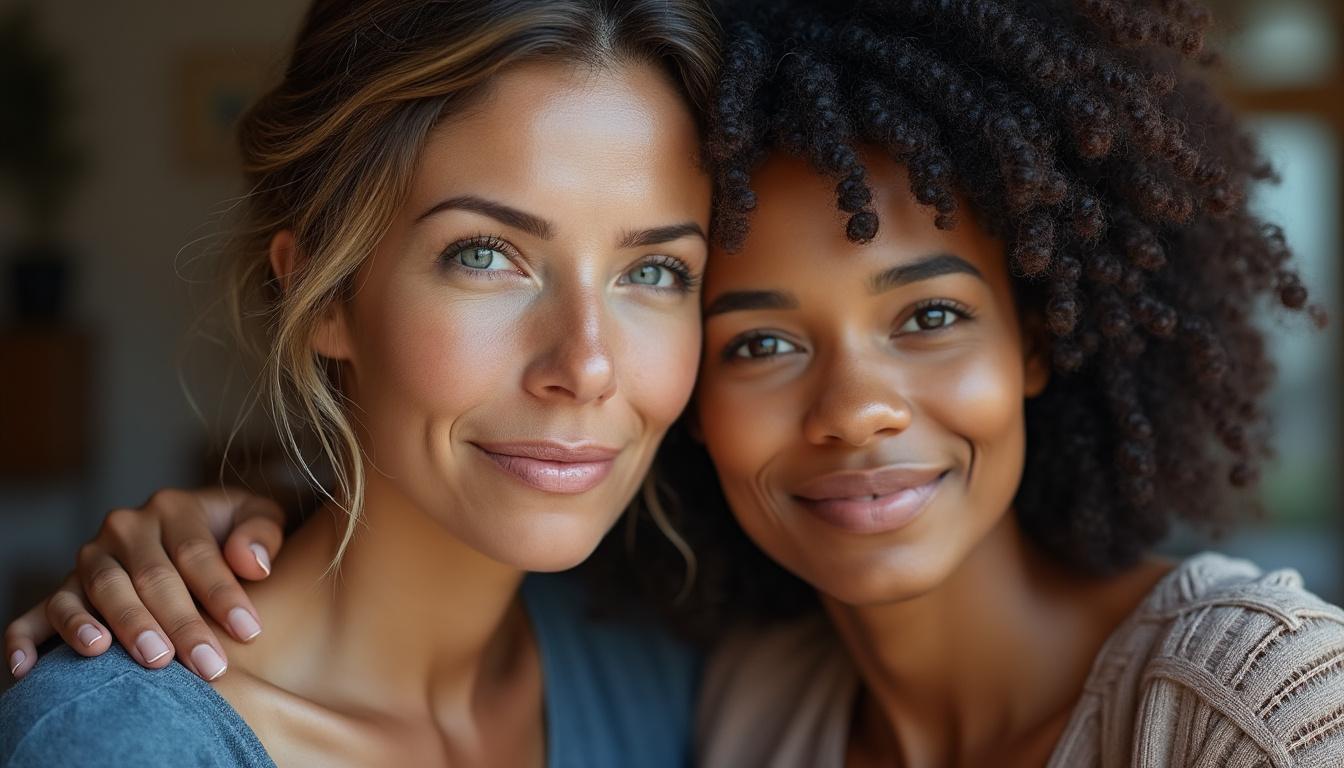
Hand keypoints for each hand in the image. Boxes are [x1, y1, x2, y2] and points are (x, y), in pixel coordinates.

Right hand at [5, 487, 285, 680]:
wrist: (202, 529)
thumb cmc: (234, 533)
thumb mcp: (260, 517)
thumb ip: (261, 532)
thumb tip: (252, 563)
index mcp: (173, 507)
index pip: (196, 554)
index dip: (223, 594)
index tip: (249, 632)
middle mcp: (125, 528)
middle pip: (150, 578)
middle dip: (180, 624)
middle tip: (207, 666)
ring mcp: (90, 559)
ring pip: (98, 591)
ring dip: (119, 627)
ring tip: (145, 658)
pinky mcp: (64, 589)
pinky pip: (37, 613)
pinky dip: (27, 639)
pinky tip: (28, 669)